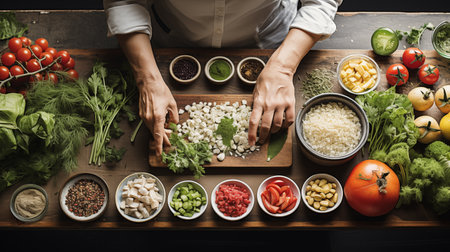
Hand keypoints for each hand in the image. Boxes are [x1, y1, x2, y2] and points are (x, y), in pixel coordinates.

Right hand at [116, 32, 179, 156]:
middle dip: (163, 139)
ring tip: (168, 132)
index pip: (158, 134)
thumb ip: (174, 117)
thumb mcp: (172, 104)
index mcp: (158, 116)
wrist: (148, 82)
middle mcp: (149, 118)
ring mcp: (144, 116)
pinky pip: (149, 124)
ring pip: (152, 129)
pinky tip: (162, 123)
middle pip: (155, 133)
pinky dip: (155, 126)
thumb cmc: (161, 91)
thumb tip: (173, 126)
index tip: (160, 154)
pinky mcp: (142, 114)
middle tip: (170, 142)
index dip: (160, 145)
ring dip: (159, 132)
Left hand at [248, 63, 294, 145]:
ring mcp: (281, 104)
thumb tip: (254, 119)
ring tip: (272, 132)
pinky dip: (286, 126)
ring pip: (278, 125)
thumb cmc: (265, 80)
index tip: (251, 142)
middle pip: (266, 126)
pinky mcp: (291, 103)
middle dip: (263, 137)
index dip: (252, 134)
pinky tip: (282, 126)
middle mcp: (270, 104)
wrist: (279, 70)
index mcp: (259, 101)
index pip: (253, 121)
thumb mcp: (255, 92)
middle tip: (262, 141)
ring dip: (274, 132)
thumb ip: (255, 105)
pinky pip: (289, 119)